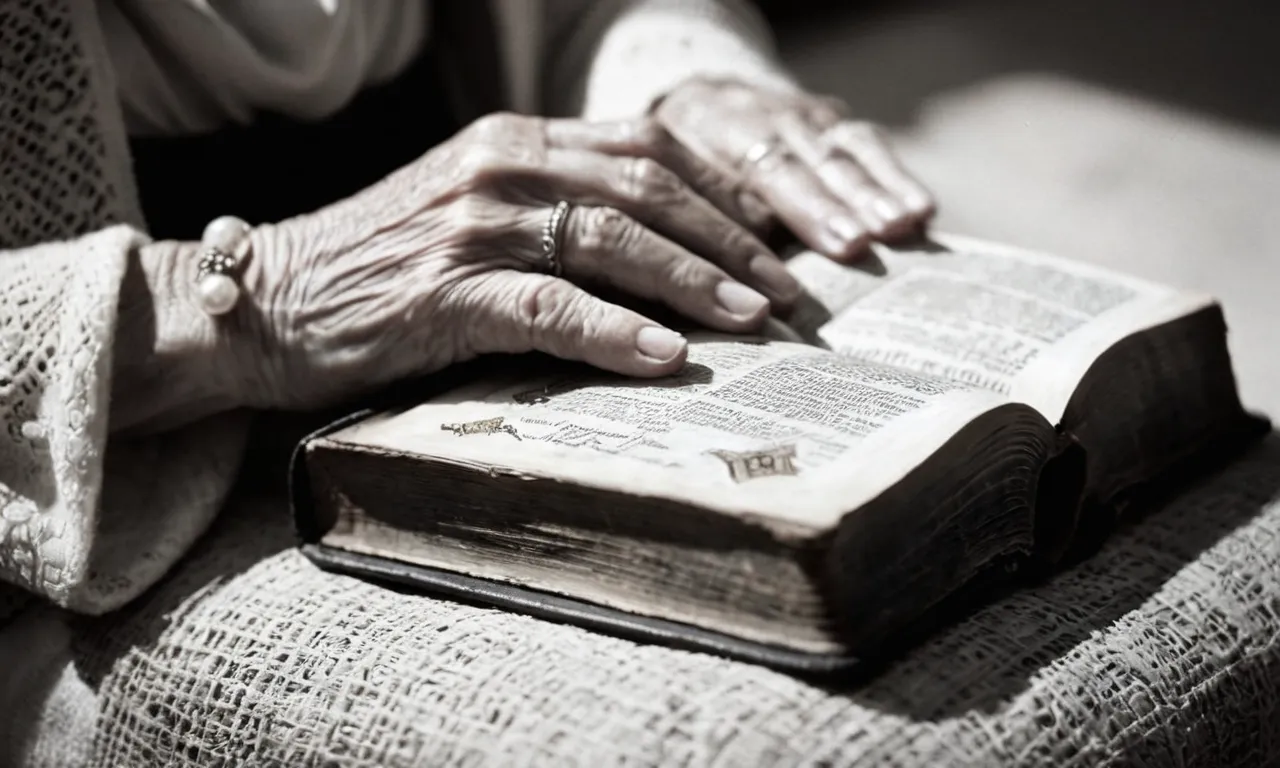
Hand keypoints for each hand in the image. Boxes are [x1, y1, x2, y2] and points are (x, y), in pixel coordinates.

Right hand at [233, 113, 801, 409]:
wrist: (270, 302)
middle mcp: (500, 165)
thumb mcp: (473, 214)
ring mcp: (471, 224)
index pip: (649, 147)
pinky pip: (548, 306)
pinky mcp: (443, 291)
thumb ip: (553, 210)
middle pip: (648, 187)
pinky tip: (665, 357)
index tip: (781, 237)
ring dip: (695, 281)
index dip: (726, 191)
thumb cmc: (381, 268)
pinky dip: (613, 331)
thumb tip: (655, 252)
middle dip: (733, 241)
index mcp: (515, 141)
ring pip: (611, 238)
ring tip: (756, 321)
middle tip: (794, 292)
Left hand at [653, 77, 935, 260]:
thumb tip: (726, 287)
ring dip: (880, 188)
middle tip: (874, 239)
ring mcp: (801, 114)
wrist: (691, 102)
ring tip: (910, 223)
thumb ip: (690, 223)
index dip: (809, 208)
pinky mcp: (829, 119)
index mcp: (713, 128)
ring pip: (845, 148)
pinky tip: (923, 210)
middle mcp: (764, 114)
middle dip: (846, 202)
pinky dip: (895, 176)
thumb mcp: (661, 184)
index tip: (844, 245)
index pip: (769, 170)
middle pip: (813, 160)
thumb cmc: (670, 169)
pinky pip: (865, 144)